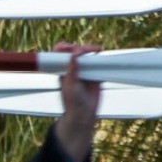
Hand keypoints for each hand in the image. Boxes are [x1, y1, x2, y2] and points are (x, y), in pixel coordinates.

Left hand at [53, 41, 101, 161]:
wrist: (84, 114)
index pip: (60, 54)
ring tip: (96, 50)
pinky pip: (97, 64)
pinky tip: (101, 57)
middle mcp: (73, 69)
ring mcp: (84, 71)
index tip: (69, 47)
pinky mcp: (95, 75)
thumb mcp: (71, 85)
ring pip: (87, 56)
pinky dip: (100, 59)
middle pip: (76, 52)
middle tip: (84, 50)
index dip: (64, 48)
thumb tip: (73, 55)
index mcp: (63, 70)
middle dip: (80, 48)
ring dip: (91, 51)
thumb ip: (72, 70)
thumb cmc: (72, 102)